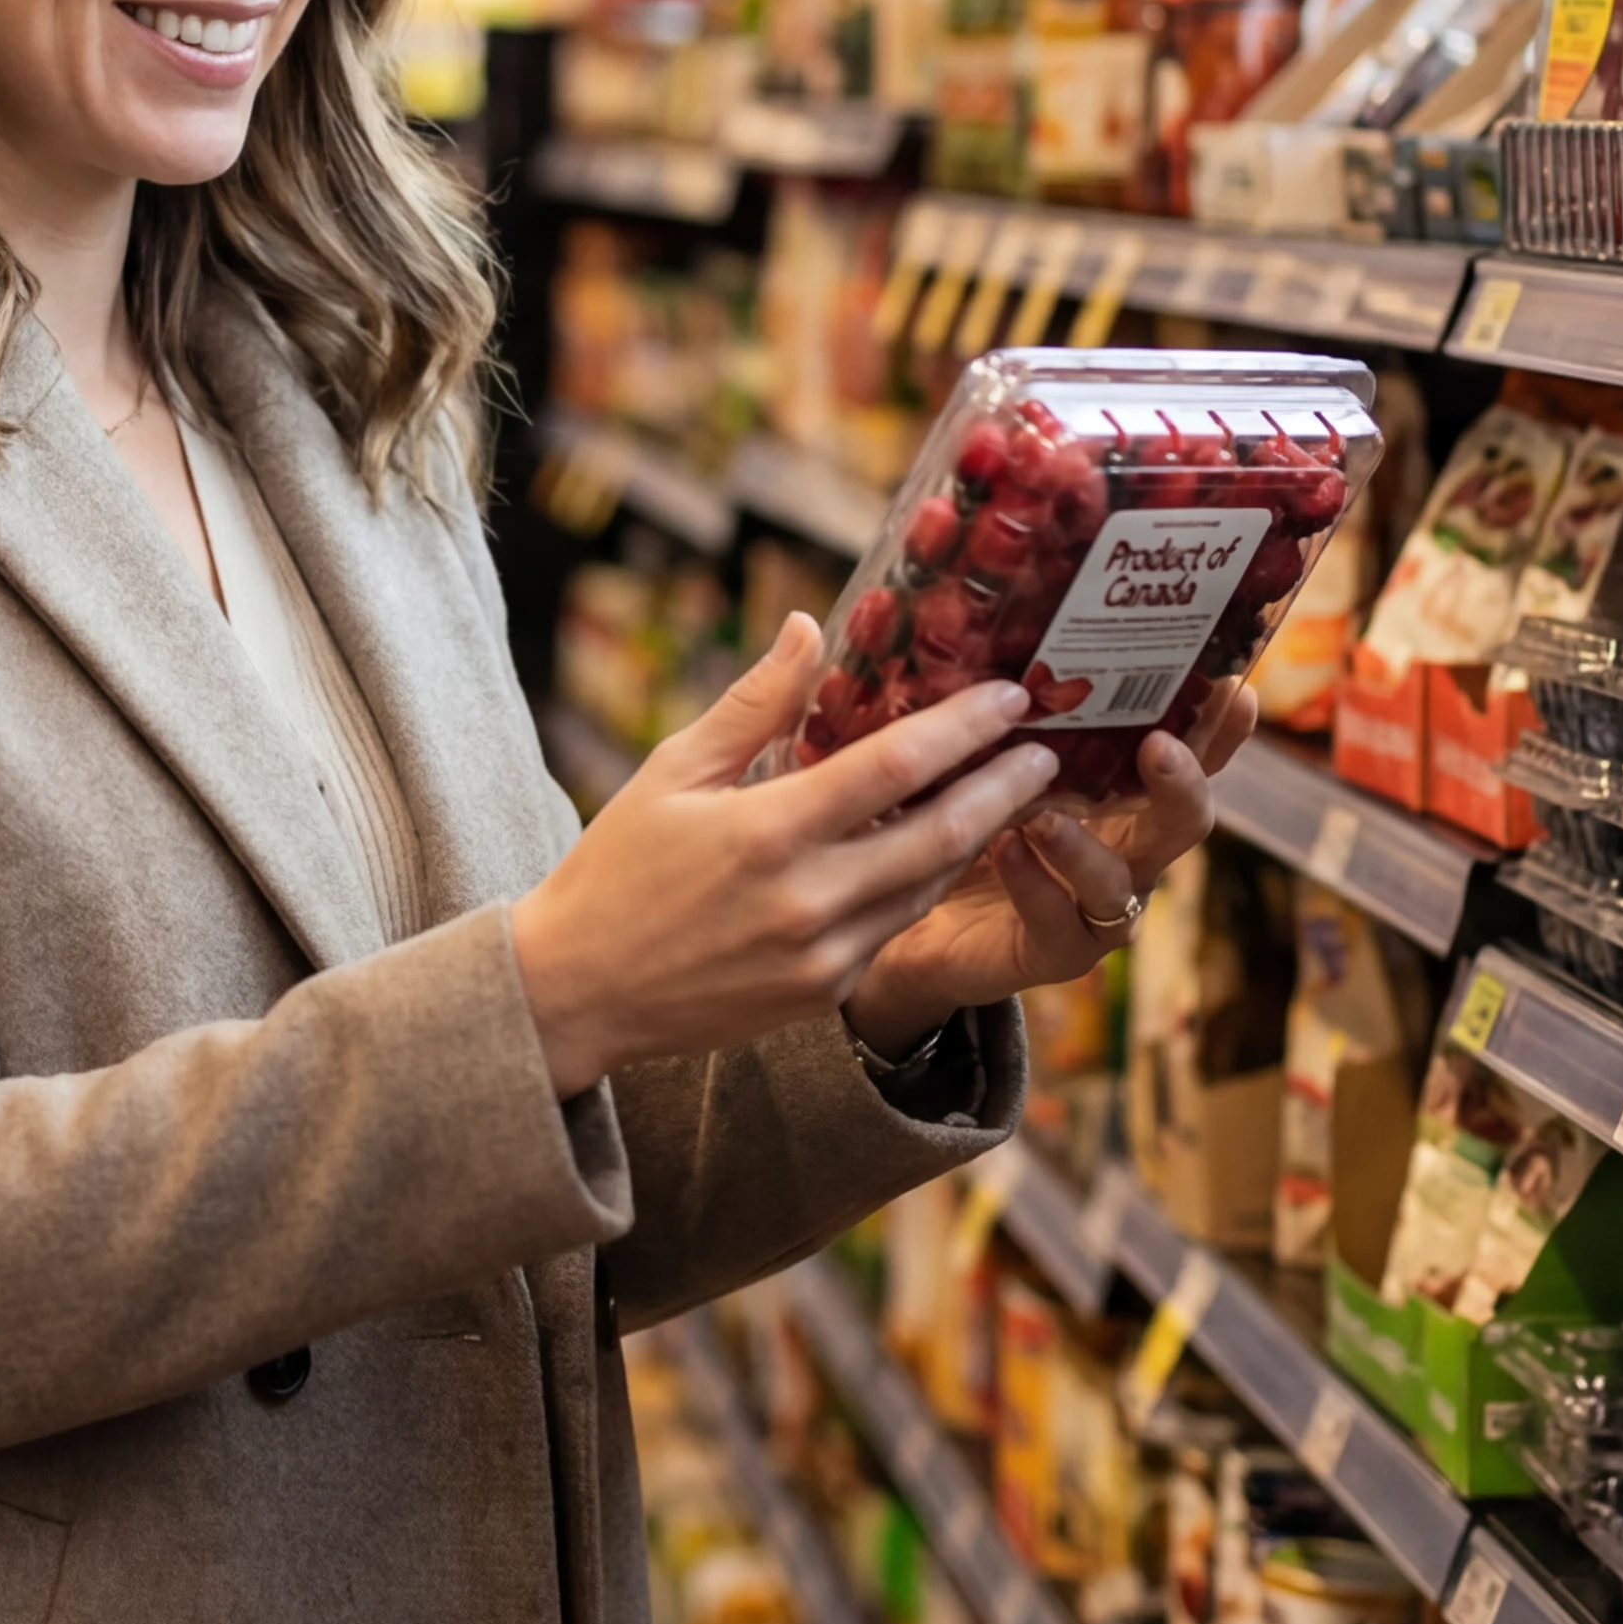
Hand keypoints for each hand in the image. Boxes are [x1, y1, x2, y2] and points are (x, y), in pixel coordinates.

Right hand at [505, 614, 1068, 1096]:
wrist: (578, 989)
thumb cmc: (617, 867)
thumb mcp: (672, 771)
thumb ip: (754, 705)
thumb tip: (809, 629)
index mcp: (768, 832)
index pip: (894, 768)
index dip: (963, 728)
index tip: (1009, 697)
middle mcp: (808, 899)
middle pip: (939, 834)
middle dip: (1003, 788)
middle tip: (1044, 749)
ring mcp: (822, 956)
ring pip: (927, 887)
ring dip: (977, 838)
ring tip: (1012, 793)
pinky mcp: (824, 994)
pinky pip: (895, 930)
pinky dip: (925, 884)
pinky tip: (944, 850)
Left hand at [841, 669, 1249, 1052]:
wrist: (918, 924)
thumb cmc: (962, 824)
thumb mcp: (989, 763)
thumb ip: (1013, 719)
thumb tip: (1008, 640)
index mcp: (1123, 800)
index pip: (1188, 760)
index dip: (1220, 732)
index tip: (1238, 689)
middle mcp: (1127, 854)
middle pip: (1184, 824)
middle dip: (1181, 784)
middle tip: (1158, 746)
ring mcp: (1096, 910)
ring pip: (1119, 883)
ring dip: (1086, 848)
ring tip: (1046, 817)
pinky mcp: (1055, 952)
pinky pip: (1057, 924)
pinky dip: (1034, 885)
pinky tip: (1006, 850)